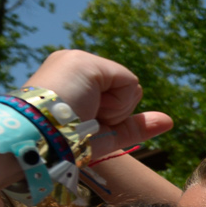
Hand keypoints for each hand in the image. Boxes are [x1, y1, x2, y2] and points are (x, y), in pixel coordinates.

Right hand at [21, 50, 156, 135]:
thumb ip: (133, 125)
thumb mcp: (103, 135)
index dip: (111, 117)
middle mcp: (75, 64)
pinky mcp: (87, 64)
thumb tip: (170, 121)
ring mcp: (80, 61)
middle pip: (125, 90)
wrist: (36, 143)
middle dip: (114, 112)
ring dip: (114, 109)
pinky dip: (117, 104)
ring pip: (129, 87)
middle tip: (83, 120)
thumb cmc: (64, 145)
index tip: (83, 127)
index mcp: (73, 80)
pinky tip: (90, 106)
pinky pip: (130, 84)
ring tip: (82, 114)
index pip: (115, 94)